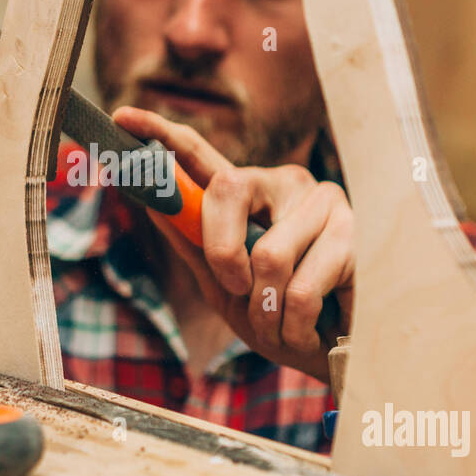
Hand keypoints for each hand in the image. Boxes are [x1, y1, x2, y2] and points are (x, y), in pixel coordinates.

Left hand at [114, 106, 352, 381]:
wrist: (336, 358)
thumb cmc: (281, 319)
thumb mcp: (226, 289)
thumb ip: (194, 247)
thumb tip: (152, 204)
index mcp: (248, 195)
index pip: (200, 154)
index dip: (160, 133)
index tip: (121, 117)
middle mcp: (285, 185)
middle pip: (227, 190)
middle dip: (223, 255)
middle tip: (240, 290)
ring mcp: (323, 202)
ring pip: (268, 254)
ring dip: (268, 310)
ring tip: (287, 323)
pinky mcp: (354, 233)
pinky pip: (300, 288)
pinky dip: (295, 326)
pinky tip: (314, 330)